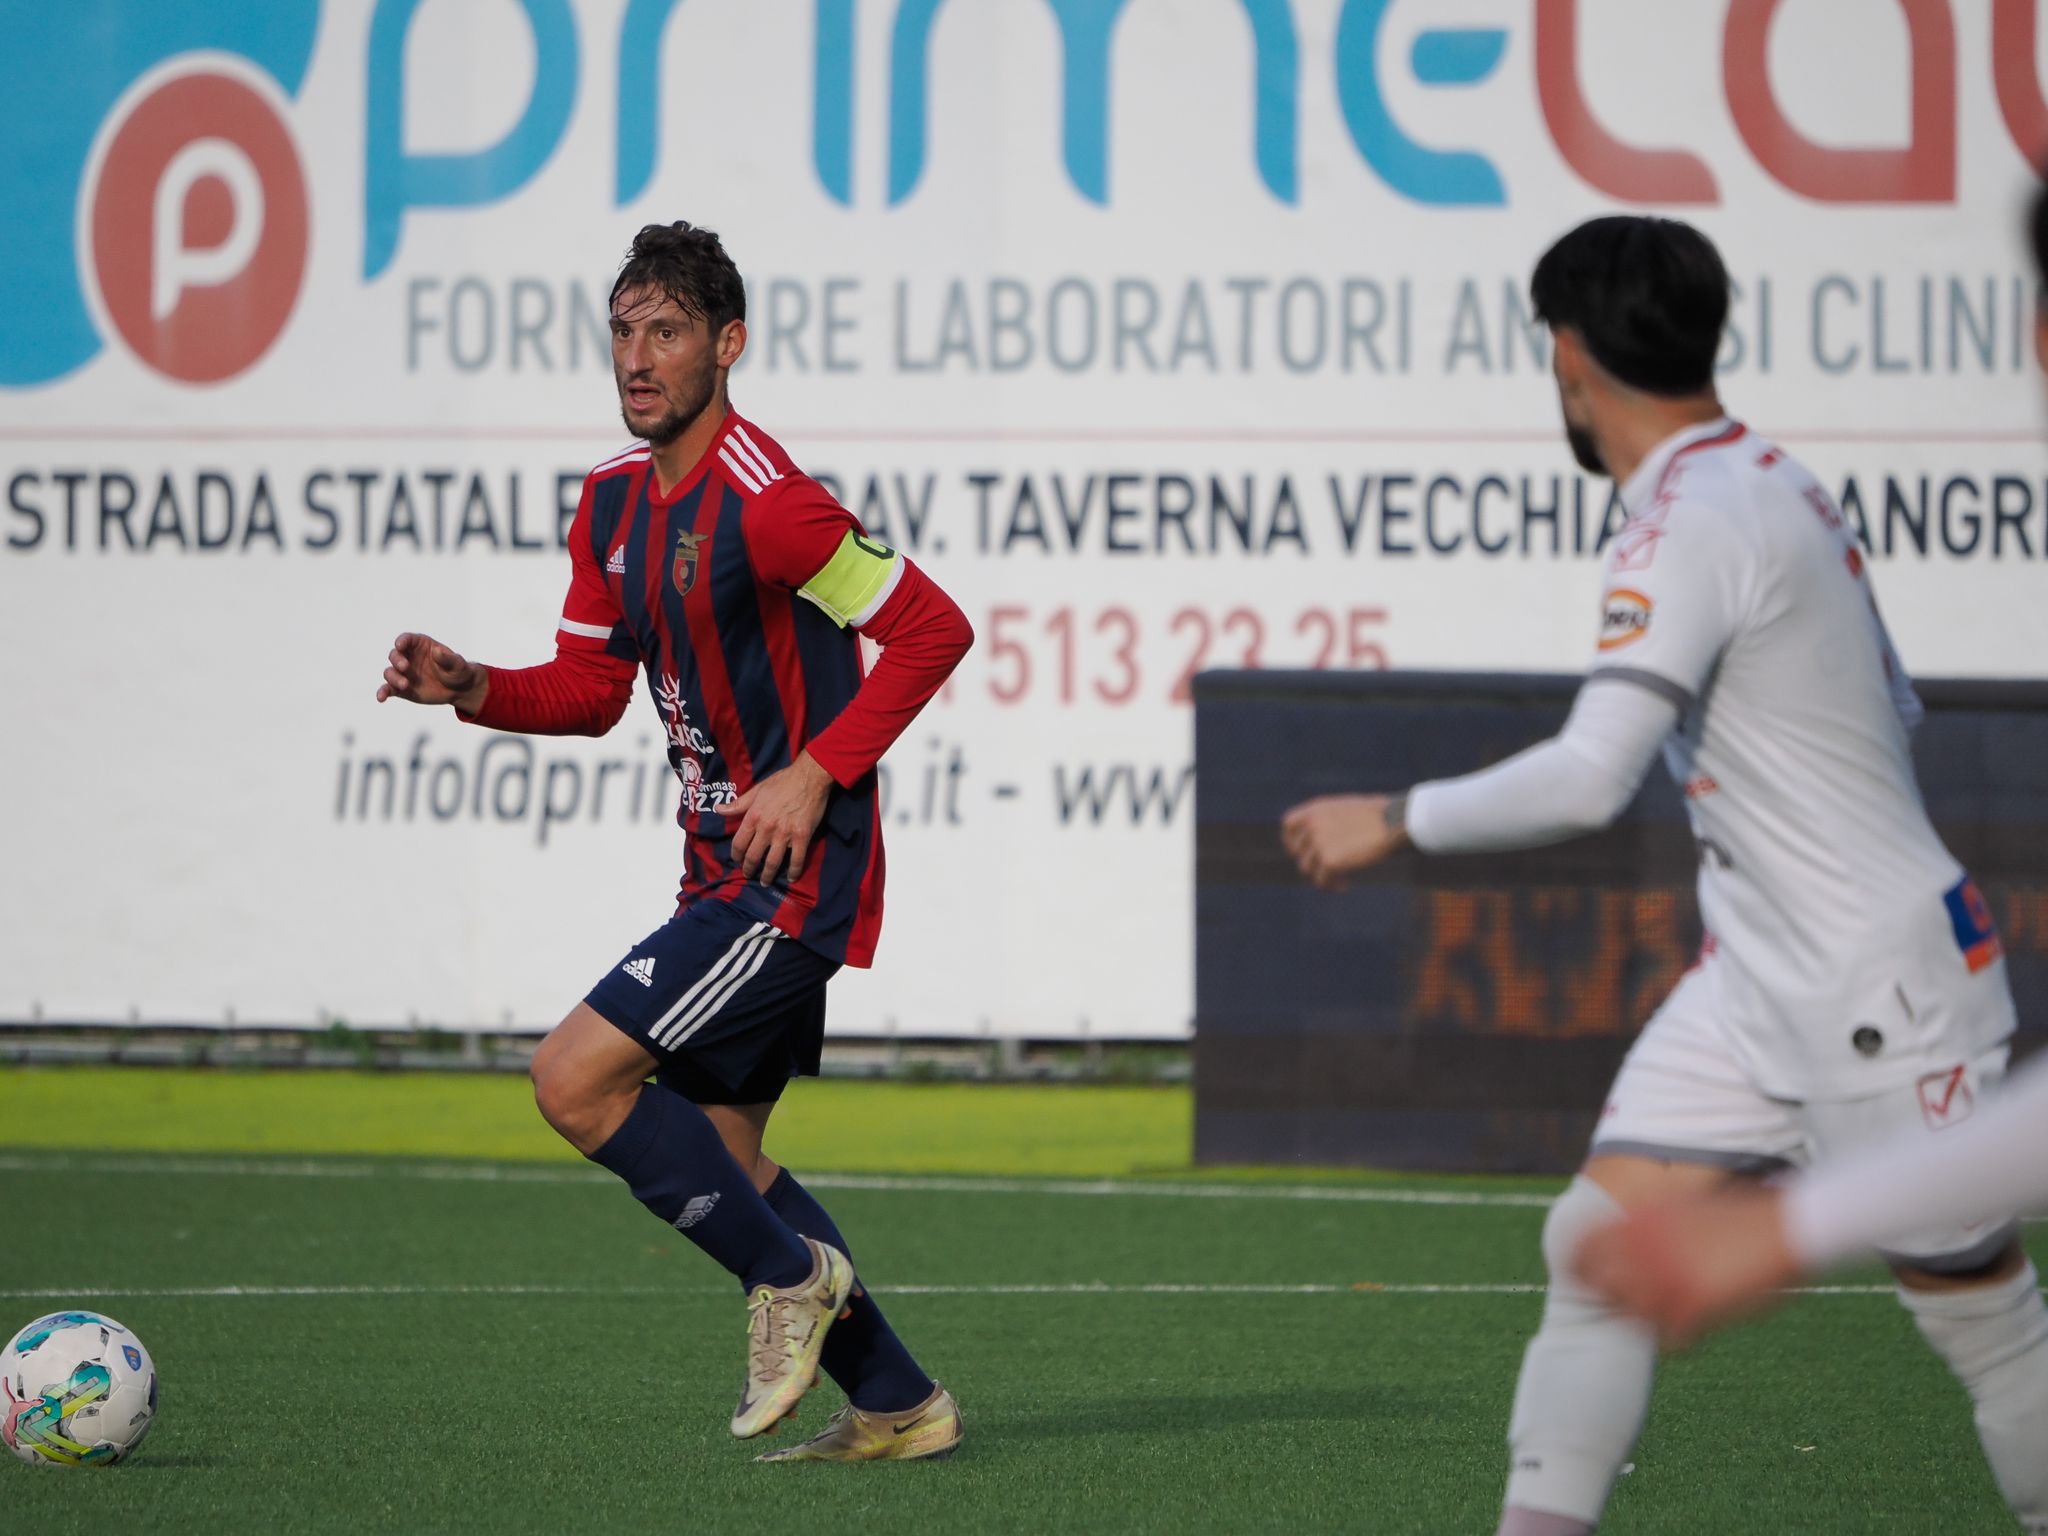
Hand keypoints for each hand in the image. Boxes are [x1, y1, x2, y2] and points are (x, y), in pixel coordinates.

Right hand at [377, 632, 487, 712]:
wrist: (458, 689)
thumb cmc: (457, 671)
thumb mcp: (457, 664)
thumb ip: (448, 658)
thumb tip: (437, 651)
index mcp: (420, 645)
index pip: (406, 639)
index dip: (401, 641)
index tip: (400, 645)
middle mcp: (408, 657)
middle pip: (395, 655)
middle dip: (397, 660)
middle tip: (405, 667)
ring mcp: (403, 673)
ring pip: (389, 672)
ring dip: (393, 678)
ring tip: (405, 685)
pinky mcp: (401, 689)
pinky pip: (388, 689)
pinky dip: (383, 692)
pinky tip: (381, 698)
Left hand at [726, 751, 835, 885]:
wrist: (809, 777)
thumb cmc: (782, 781)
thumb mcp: (757, 790)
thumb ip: (738, 804)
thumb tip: (718, 809)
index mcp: (753, 817)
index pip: (739, 843)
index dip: (736, 856)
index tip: (737, 861)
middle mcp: (766, 828)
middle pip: (753, 856)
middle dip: (749, 869)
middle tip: (749, 875)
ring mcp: (785, 834)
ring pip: (773, 862)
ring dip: (768, 876)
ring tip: (765, 882)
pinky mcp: (802, 837)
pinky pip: (796, 859)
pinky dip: (793, 872)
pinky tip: (791, 878)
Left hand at [1279, 793, 1406, 890]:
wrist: (1394, 821)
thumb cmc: (1380, 815)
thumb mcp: (1346, 810)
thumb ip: (1328, 821)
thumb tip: (1320, 838)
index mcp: (1316, 809)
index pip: (1288, 825)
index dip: (1292, 840)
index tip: (1302, 851)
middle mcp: (1313, 824)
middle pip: (1297, 850)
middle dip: (1310, 861)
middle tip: (1326, 869)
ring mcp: (1319, 841)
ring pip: (1307, 868)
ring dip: (1321, 876)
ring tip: (1338, 879)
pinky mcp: (1329, 860)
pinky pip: (1322, 879)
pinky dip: (1331, 885)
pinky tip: (1344, 885)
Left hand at [1572, 1184, 1800, 1347]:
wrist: (1784, 1226)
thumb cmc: (1738, 1219)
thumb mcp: (1681, 1211)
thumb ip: (1647, 1229)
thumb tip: (1618, 1252)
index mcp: (1636, 1218)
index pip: (1580, 1249)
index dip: (1582, 1270)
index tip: (1594, 1283)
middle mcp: (1641, 1246)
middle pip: (1602, 1289)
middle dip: (1619, 1301)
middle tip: (1643, 1307)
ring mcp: (1664, 1276)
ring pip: (1635, 1318)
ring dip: (1655, 1320)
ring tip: (1682, 1312)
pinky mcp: (1692, 1305)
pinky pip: (1671, 1339)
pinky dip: (1685, 1337)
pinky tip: (1703, 1322)